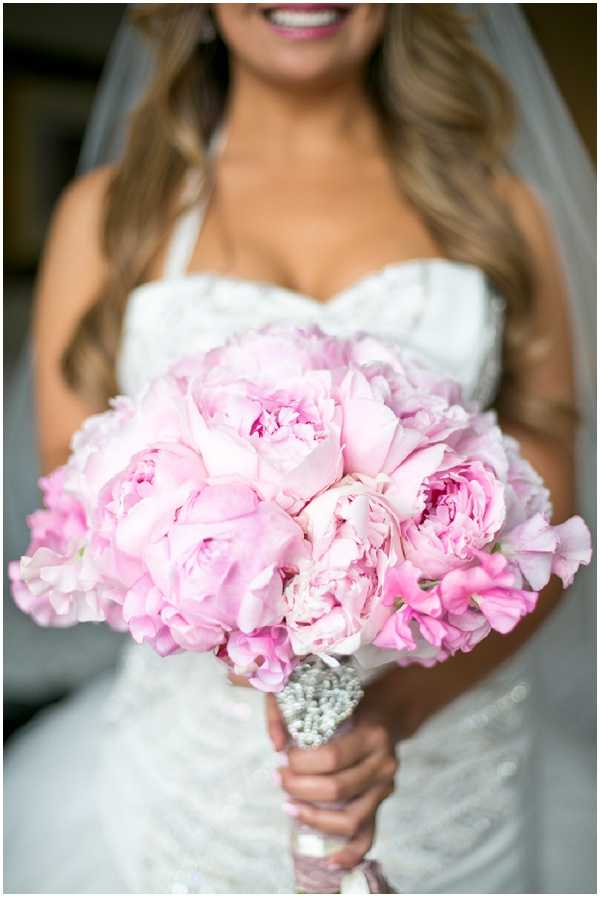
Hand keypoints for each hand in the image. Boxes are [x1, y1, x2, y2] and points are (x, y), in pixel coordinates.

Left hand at [265, 694, 397, 869]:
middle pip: (337, 789)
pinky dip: (349, 853)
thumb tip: (276, 742)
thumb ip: (309, 719)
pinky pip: (368, 836)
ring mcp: (385, 788)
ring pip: (350, 818)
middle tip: (278, 777)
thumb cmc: (356, 707)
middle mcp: (383, 765)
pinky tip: (330, 861)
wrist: (390, 713)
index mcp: (373, 736)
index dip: (302, 762)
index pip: (332, 757)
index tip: (283, 757)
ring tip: (289, 805)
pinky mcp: (382, 804)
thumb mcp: (337, 702)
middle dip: (299, 787)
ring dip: (314, 817)